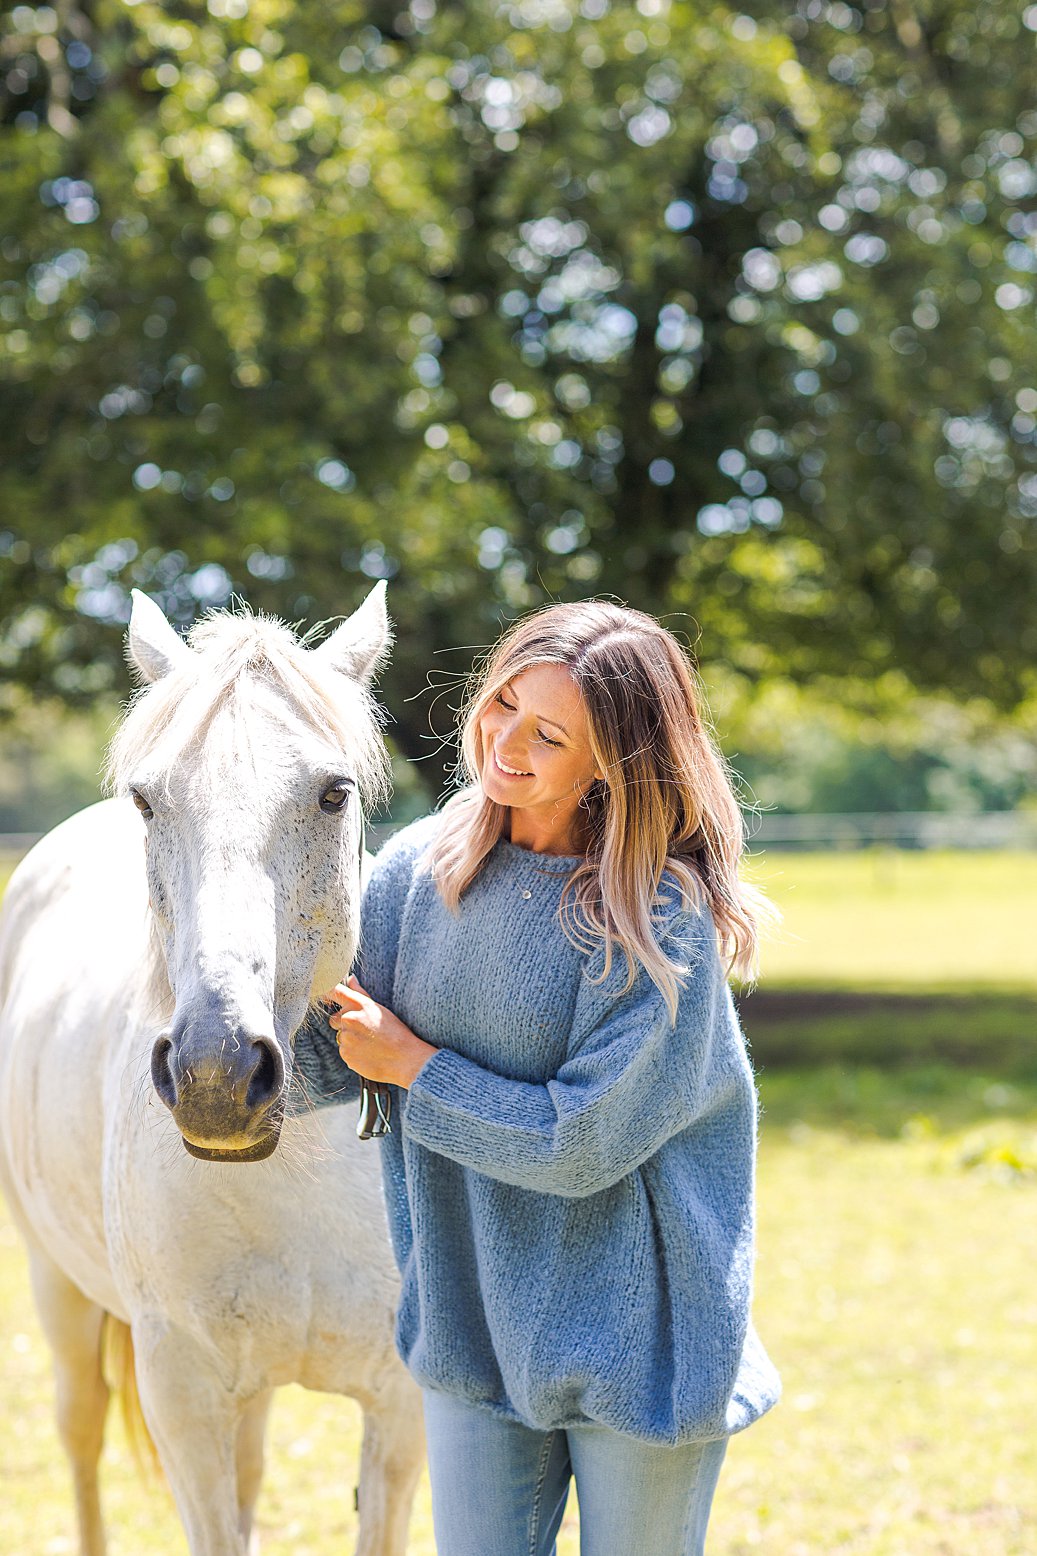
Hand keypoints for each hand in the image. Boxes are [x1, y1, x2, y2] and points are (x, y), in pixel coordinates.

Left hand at [325, 976, 437, 1090]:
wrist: (404, 1058)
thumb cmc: (395, 1032)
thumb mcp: (379, 1008)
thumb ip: (360, 993)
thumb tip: (350, 978)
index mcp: (360, 1005)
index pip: (335, 992)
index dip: (326, 992)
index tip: (324, 994)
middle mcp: (350, 1019)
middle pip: (333, 1019)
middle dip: (343, 1024)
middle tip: (363, 1030)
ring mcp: (346, 1037)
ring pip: (341, 1037)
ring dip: (350, 1040)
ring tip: (370, 1044)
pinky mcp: (346, 1054)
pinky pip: (344, 1051)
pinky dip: (353, 1053)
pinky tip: (368, 1053)